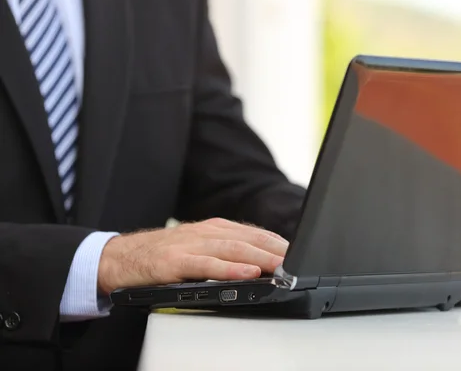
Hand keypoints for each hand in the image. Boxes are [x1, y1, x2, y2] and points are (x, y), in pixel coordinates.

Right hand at [97, 218, 287, 294]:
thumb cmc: (163, 254)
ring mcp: (189, 245)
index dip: (277, 242)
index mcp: (213, 228)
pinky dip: (229, 269)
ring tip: (281, 266)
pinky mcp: (174, 262)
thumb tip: (259, 261)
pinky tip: (247, 273)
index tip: (298, 251)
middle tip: (298, 261)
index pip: (252, 233)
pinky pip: (206, 265)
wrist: (120, 257)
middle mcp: (205, 232)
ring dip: (260, 258)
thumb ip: (225, 250)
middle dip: (275, 250)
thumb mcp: (198, 246)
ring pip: (232, 249)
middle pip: (248, 239)